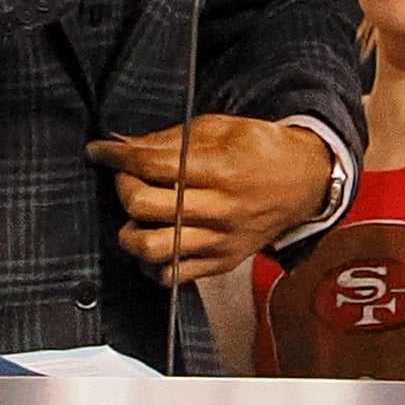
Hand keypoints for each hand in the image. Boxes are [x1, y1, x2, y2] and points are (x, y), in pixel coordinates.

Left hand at [88, 117, 332, 282]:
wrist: (305, 183)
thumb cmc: (262, 150)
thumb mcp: (221, 128)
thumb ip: (171, 139)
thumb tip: (124, 143)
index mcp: (221, 169)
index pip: (152, 165)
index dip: (116, 156)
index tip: (100, 151)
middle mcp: (219, 209)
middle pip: (145, 205)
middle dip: (123, 187)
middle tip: (125, 177)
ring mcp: (219, 241)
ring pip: (152, 248)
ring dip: (131, 230)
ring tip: (137, 215)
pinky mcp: (220, 263)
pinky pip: (171, 276)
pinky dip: (151, 262)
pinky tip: (154, 239)